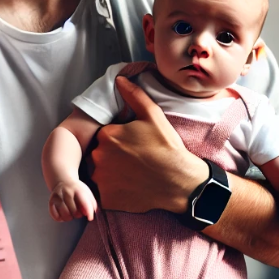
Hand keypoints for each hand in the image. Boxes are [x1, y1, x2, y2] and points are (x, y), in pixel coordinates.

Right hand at [49, 180, 97, 221]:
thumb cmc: (77, 190)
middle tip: (78, 212)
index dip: (89, 212)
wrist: (63, 181)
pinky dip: (60, 219)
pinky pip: (55, 216)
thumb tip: (91, 215)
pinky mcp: (50, 202)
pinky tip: (63, 215)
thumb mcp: (86, 192)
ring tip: (71, 214)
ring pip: (65, 215)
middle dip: (78, 215)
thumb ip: (91, 203)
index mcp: (78, 189)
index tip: (90, 218)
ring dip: (69, 218)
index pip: (84, 203)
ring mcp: (57, 197)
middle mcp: (66, 192)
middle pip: (74, 211)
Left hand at [89, 75, 206, 213]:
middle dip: (112, 156)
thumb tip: (119, 80)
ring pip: (100, 173)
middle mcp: (98, 157)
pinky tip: (131, 187)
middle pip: (99, 154)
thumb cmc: (166, 147)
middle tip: (134, 160)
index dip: (118, 139)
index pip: (104, 135)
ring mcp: (101, 179)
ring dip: (111, 173)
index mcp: (107, 135)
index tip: (132, 144)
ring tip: (132, 174)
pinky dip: (114, 191)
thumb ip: (134, 95)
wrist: (179, 181)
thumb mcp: (153, 116)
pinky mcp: (106, 198)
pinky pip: (104, 193)